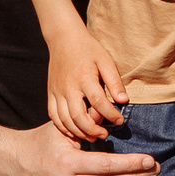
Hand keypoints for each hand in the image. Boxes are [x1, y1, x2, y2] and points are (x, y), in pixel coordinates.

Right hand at [46, 25, 128, 141]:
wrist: (63, 38)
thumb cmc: (88, 49)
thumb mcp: (105, 60)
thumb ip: (114, 81)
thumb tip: (123, 101)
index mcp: (84, 77)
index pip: (98, 102)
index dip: (110, 115)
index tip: (120, 121)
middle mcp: (68, 87)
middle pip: (78, 116)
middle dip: (93, 130)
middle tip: (105, 135)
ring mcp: (57, 91)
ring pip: (65, 119)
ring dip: (79, 132)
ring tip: (92, 137)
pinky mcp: (51, 93)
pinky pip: (54, 116)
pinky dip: (63, 127)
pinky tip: (75, 131)